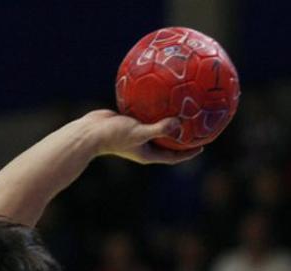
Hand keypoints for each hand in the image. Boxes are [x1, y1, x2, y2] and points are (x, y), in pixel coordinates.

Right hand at [80, 109, 202, 164]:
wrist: (89, 133)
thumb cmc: (113, 136)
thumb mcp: (138, 132)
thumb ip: (159, 128)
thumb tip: (178, 123)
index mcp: (149, 154)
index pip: (174, 156)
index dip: (188, 153)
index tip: (202, 145)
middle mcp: (144, 145)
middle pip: (168, 142)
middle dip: (182, 136)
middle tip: (196, 126)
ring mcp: (136, 134)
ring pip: (156, 127)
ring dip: (167, 120)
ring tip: (180, 108)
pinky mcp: (128, 122)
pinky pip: (144, 114)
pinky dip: (152, 107)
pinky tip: (158, 93)